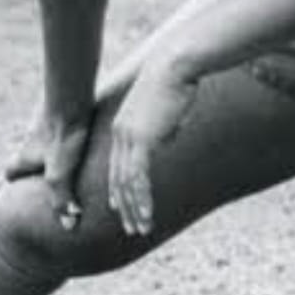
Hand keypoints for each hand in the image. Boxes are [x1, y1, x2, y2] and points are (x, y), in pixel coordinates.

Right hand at [5, 103, 91, 230]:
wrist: (70, 96)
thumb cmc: (62, 136)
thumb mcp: (61, 173)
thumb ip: (62, 200)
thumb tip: (68, 226)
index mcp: (26, 155)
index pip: (11, 172)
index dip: (14, 180)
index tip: (19, 188)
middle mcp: (31, 138)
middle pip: (26, 154)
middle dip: (33, 164)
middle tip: (45, 173)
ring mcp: (44, 120)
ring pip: (43, 136)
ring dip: (52, 146)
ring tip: (68, 155)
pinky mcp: (62, 106)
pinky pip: (61, 120)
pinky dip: (67, 128)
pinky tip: (85, 131)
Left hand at [108, 60, 197, 236]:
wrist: (176, 65)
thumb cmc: (177, 81)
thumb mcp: (167, 110)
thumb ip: (161, 128)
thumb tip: (164, 141)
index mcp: (123, 125)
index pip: (116, 164)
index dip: (118, 188)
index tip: (121, 207)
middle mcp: (120, 133)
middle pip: (116, 178)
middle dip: (124, 206)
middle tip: (131, 227)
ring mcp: (129, 137)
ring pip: (126, 183)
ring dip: (134, 209)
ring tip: (141, 228)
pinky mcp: (141, 140)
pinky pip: (138, 178)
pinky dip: (142, 200)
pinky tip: (148, 215)